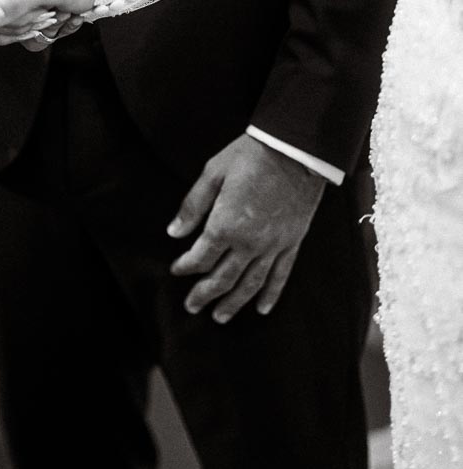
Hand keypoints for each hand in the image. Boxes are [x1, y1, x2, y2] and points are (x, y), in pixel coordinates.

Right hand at [0, 0, 95, 47]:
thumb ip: (16, 1)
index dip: (6, 19)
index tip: (41, 12)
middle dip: (22, 24)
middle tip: (53, 12)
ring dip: (29, 30)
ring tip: (54, 14)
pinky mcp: (0, 11)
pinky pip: (6, 36)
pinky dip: (31, 34)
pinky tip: (50, 21)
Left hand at [168, 134, 325, 323]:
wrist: (295, 151)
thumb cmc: (250, 156)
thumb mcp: (213, 173)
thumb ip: (193, 206)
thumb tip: (174, 231)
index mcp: (225, 225)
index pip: (201, 257)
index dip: (186, 266)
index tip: (176, 270)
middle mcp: (249, 243)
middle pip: (223, 278)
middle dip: (204, 294)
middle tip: (191, 306)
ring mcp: (273, 246)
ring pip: (250, 284)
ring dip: (233, 303)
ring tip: (220, 317)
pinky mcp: (291, 243)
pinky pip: (280, 276)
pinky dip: (270, 295)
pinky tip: (261, 308)